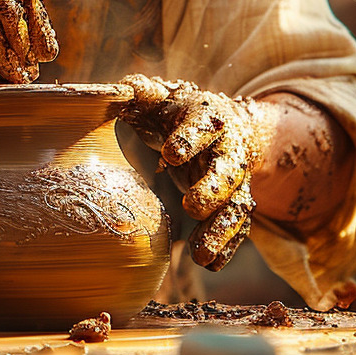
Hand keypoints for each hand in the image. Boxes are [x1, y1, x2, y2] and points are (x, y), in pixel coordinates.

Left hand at [111, 74, 261, 270]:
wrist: (226, 127)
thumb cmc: (179, 112)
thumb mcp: (162, 98)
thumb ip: (140, 93)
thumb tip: (118, 90)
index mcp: (209, 118)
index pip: (202, 127)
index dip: (188, 139)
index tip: (170, 153)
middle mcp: (228, 151)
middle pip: (228, 171)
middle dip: (213, 189)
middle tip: (192, 207)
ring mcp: (234, 182)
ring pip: (236, 206)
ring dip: (221, 231)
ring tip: (201, 255)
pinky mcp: (232, 204)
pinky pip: (236, 228)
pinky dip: (227, 247)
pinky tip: (211, 264)